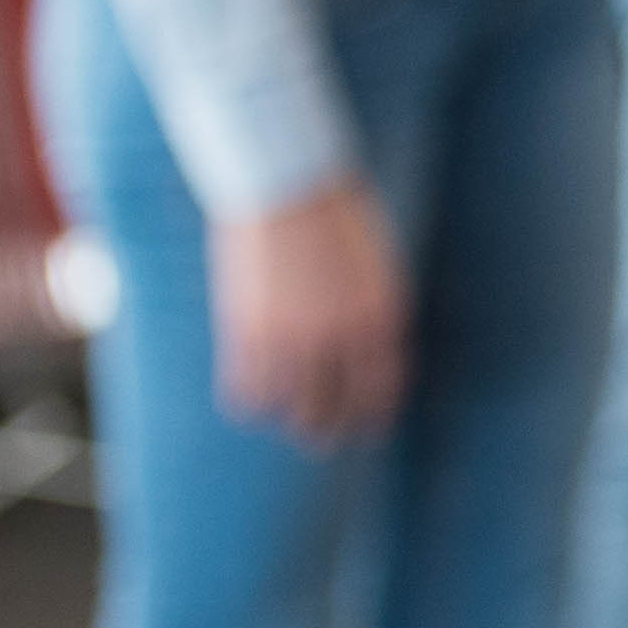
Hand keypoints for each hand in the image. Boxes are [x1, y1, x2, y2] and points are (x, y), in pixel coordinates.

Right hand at [211, 180, 408, 447]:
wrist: (287, 185)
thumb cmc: (338, 216)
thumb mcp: (375, 265)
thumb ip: (373, 310)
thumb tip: (371, 348)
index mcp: (380, 315)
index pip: (381, 386)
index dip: (374, 414)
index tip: (370, 430)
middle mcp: (339, 335)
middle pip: (333, 407)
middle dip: (329, 430)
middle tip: (323, 441)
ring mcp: (290, 336)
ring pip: (289, 407)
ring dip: (290, 421)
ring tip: (288, 426)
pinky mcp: (246, 331)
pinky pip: (247, 391)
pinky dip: (251, 404)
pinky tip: (252, 405)